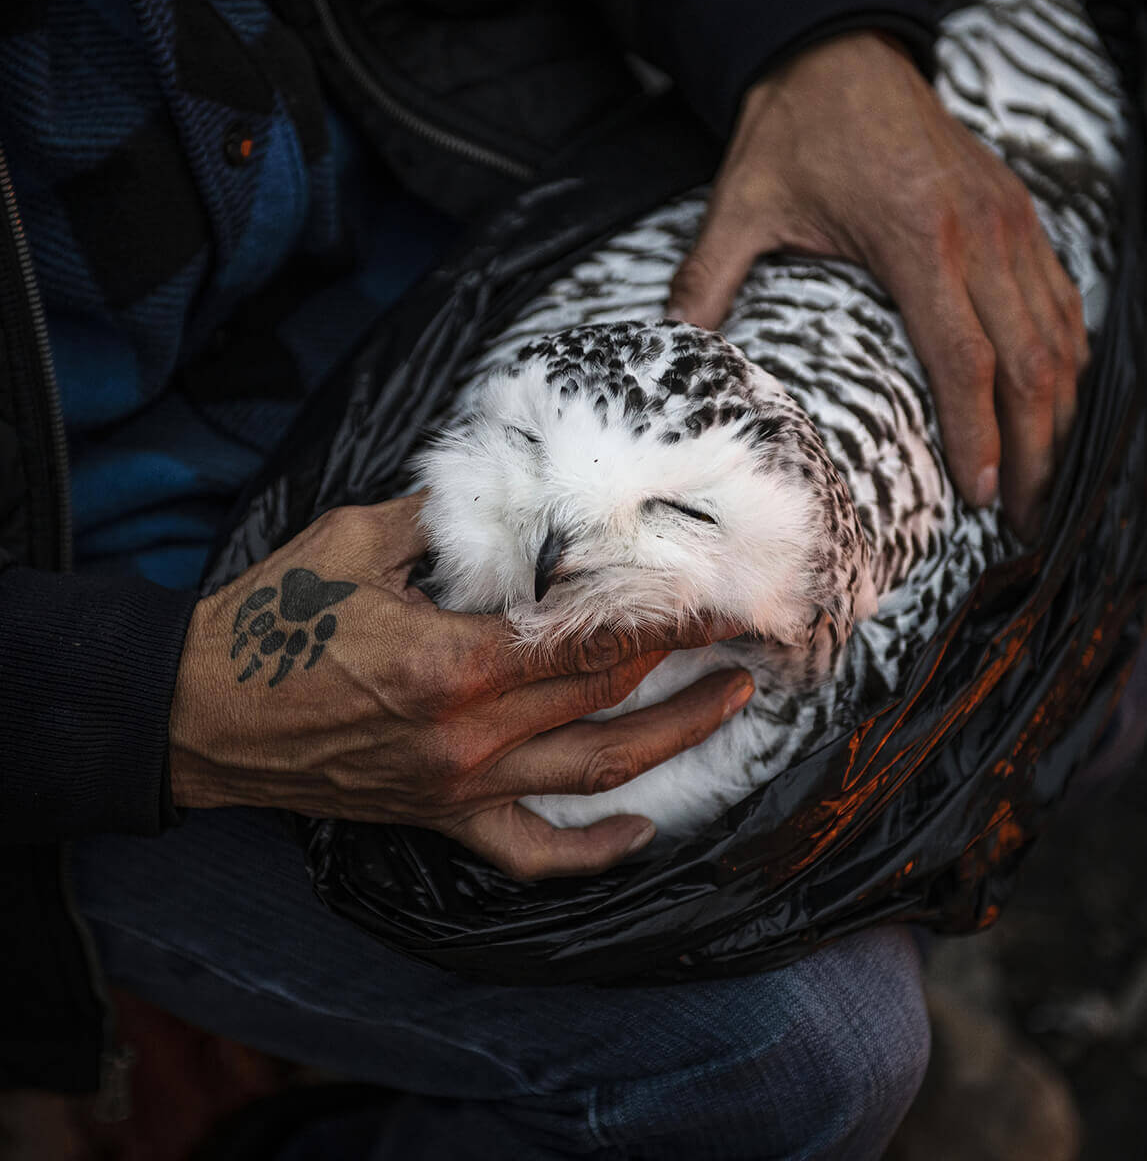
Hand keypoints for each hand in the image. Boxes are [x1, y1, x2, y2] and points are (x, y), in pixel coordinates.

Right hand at [169, 495, 751, 879]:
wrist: (204, 713)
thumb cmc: (273, 620)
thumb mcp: (355, 542)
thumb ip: (442, 518)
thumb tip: (510, 493)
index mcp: (454, 660)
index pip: (591, 638)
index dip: (666, 615)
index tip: (718, 593)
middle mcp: (470, 733)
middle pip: (607, 698)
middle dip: (686, 662)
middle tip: (741, 631)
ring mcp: (461, 785)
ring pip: (593, 772)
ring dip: (672, 739)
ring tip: (731, 704)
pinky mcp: (442, 816)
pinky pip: (530, 853)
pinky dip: (590, 852)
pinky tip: (641, 831)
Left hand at [667, 31, 1086, 540]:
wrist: (843, 52)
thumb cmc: (795, 130)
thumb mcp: (740, 203)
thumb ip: (707, 279)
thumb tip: (671, 345)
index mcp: (915, 239)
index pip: (964, 358)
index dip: (979, 435)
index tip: (981, 495)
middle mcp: (979, 232)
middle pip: (1029, 362)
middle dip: (1033, 447)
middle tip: (1024, 515)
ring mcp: (1008, 220)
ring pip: (1059, 334)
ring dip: (1059, 412)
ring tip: (1044, 478)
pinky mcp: (1017, 213)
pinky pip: (1061, 297)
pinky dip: (1067, 355)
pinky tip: (1056, 400)